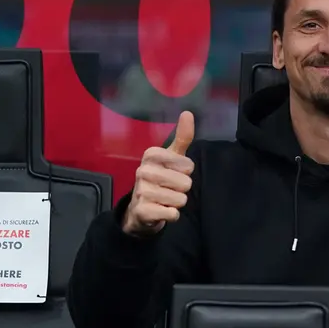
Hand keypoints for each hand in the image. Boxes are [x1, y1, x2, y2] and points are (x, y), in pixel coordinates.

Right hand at [123, 111, 194, 234]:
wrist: (140, 210)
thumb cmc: (160, 178)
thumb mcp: (171, 157)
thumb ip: (182, 137)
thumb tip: (187, 113)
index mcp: (151, 155)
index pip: (188, 165)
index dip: (185, 171)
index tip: (174, 172)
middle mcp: (143, 171)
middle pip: (186, 183)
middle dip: (182, 189)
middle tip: (169, 188)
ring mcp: (141, 191)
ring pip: (180, 199)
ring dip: (177, 202)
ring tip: (165, 199)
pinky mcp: (143, 211)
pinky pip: (173, 214)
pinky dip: (172, 215)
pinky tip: (161, 211)